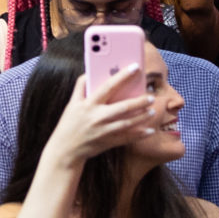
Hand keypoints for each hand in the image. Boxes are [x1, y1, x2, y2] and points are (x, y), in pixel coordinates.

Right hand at [45, 63, 163, 170]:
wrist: (65, 150)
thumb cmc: (68, 124)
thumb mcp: (71, 104)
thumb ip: (80, 87)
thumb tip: (89, 73)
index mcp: (89, 104)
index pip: (108, 86)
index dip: (122, 76)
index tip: (135, 67)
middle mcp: (98, 117)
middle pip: (123, 107)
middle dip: (139, 101)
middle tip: (151, 96)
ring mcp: (104, 131)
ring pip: (128, 123)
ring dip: (142, 117)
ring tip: (152, 111)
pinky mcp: (108, 142)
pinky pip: (127, 138)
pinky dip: (139, 134)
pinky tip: (150, 130)